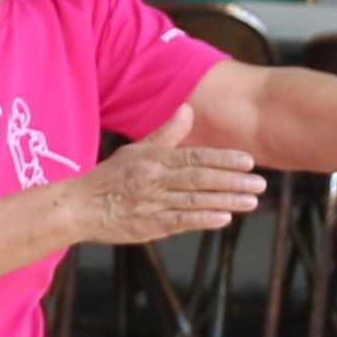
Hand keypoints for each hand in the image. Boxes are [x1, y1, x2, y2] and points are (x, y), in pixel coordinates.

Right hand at [68, 104, 265, 245]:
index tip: (248, 161)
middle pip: (199, 179)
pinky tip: (223, 218)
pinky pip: (179, 222)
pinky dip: (202, 220)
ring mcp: (151, 204)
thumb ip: (166, 133)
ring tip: (251, 202)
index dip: (223, 159)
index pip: (194, 157)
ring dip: (225, 201)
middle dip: (232, 181)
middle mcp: (154, 180)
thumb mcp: (135, 150)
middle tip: (259, 183)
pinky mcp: (148, 226)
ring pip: (194, 201)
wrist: (77, 208)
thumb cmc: (108, 178)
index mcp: (153, 160)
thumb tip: (188, 109)